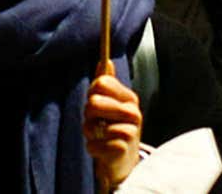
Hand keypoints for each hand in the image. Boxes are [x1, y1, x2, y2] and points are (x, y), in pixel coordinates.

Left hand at [86, 62, 142, 186]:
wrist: (123, 161)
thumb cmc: (113, 129)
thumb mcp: (110, 104)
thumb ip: (107, 83)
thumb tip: (105, 60)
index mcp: (129, 98)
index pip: (101, 82)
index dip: (92, 92)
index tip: (97, 102)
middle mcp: (133, 112)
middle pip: (93, 102)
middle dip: (88, 115)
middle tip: (98, 122)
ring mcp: (130, 131)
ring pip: (91, 124)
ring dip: (90, 133)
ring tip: (101, 137)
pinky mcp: (122, 149)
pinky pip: (93, 144)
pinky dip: (93, 148)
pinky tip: (103, 150)